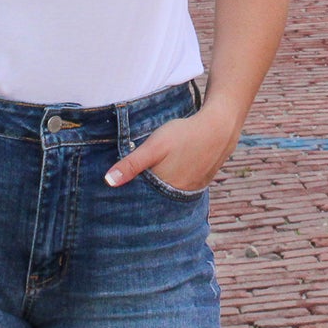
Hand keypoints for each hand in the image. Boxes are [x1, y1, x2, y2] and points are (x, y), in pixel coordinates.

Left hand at [105, 108, 239, 193]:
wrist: (219, 127)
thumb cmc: (184, 135)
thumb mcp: (154, 146)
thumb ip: (131, 164)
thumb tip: (108, 182)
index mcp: (164, 188)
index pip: (142, 199)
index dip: (131, 196)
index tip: (118, 195)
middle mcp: (179, 194)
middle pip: (156, 199)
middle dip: (145, 195)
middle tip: (135, 185)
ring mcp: (192, 189)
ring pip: (170, 194)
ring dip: (161, 190)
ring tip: (153, 180)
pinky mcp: (201, 182)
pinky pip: (183, 188)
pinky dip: (175, 184)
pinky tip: (172, 173)